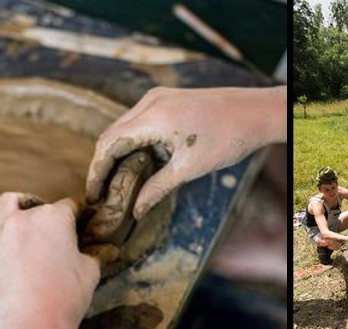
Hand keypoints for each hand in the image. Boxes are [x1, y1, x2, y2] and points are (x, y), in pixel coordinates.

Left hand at [0, 192, 99, 328]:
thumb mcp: (91, 271)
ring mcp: (1, 236)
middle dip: (49, 214)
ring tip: (24, 209)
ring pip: (6, 204)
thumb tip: (99, 250)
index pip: (69, 207)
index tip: (82, 226)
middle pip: (39, 206)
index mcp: (55, 218)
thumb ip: (92, 254)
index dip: (77, 217)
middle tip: (58, 233)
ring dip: (18, 203)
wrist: (35, 327)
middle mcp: (25, 219)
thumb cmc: (67, 298)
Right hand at [86, 85, 286, 218]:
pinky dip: (133, 143)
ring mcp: (157, 97)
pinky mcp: (166, 99)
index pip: (108, 144)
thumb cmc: (227, 139)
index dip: (96, 171)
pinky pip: (138, 121)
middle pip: (111, 135)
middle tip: (102, 194)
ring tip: (116, 184)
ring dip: (118, 154)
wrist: (255, 112)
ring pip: (123, 128)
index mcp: (153, 117)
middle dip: (103, 165)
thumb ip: (157, 189)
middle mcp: (150, 102)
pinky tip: (137, 165)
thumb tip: (136, 211)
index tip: (93, 195)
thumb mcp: (189, 169)